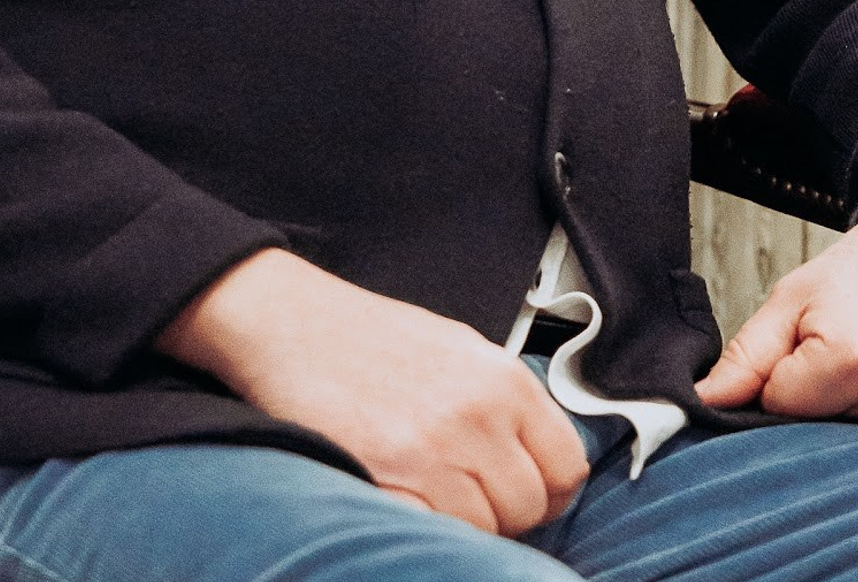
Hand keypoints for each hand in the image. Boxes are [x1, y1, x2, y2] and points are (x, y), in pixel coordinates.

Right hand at [157, 248, 588, 535]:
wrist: (290, 322)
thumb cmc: (368, 334)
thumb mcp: (457, 347)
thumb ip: (504, 399)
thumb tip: (540, 457)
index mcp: (503, 377)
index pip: (567, 465)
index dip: (550, 487)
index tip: (529, 490)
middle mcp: (477, 414)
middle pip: (530, 506)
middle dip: (504, 509)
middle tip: (467, 489)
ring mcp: (433, 450)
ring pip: (485, 529)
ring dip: (463, 520)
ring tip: (428, 485)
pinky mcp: (389, 480)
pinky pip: (435, 534)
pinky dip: (423, 525)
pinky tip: (403, 493)